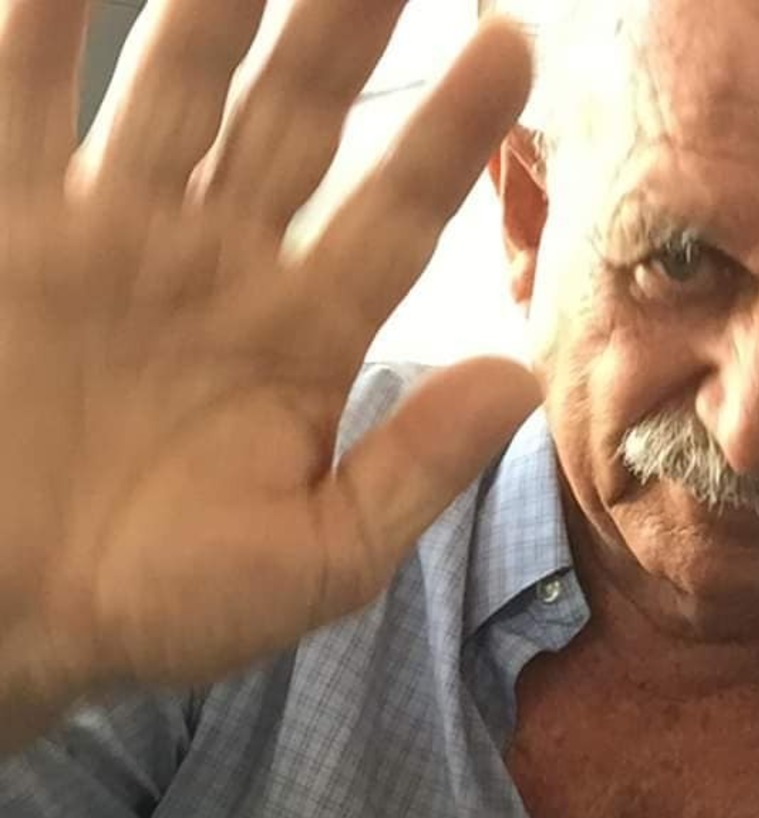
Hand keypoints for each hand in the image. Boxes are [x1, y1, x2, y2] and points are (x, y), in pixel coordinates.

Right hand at [0, 0, 537, 749]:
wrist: (20, 625)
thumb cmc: (172, 605)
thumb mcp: (322, 559)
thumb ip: (418, 469)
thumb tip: (520, 382)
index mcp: (303, 339)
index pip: (393, 218)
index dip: (450, 139)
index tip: (510, 51)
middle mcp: (221, 269)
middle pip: (296, 124)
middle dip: (344, 34)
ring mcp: (114, 240)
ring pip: (175, 89)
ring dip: (216, 4)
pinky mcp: (10, 234)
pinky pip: (20, 109)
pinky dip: (37, 33)